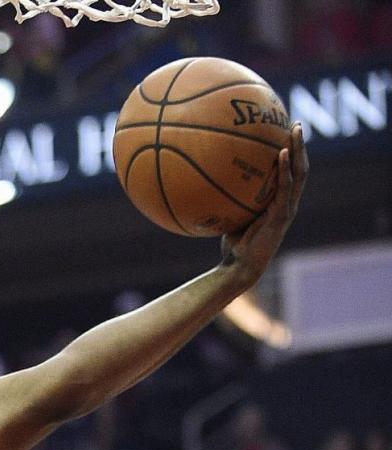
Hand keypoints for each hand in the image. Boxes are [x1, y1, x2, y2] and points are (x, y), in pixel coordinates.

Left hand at [220, 122, 307, 285]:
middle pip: (301, 168)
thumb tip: (205, 178)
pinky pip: (285, 188)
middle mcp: (288, 203)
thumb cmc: (232, 244)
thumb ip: (229, 198)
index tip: (287, 132)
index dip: (293, 154)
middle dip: (301, 145)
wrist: (239, 267)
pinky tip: (281, 153)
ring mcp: (287, 209)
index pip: (292, 174)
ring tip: (295, 130)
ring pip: (300, 173)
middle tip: (297, 124)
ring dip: (299, 150)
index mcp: (280, 202)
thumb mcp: (231, 216)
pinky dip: (285, 169)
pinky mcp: (281, 216)